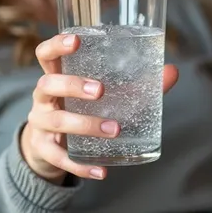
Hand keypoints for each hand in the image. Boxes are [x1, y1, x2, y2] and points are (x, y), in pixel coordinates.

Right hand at [20, 33, 178, 184]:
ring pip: (56, 121)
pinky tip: (101, 171)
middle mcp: (43, 97)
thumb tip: (172, 71)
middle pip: (47, 84)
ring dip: (85, 125)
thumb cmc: (79, 109)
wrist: (49, 146)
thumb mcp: (101, 94)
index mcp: (56, 75)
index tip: (77, 41)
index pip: (46, 54)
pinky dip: (80, 165)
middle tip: (100, 90)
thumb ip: (135, 84)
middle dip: (72, 85)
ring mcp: (39, 123)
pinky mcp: (43, 150)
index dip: (57, 45)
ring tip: (113, 129)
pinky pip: (59, 158)